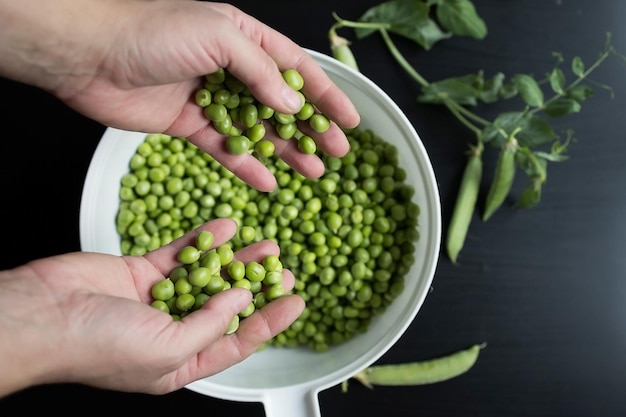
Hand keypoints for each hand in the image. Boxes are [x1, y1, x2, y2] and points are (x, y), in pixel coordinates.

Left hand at [0, 0, 359, 190]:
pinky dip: (246, 165)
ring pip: (258, 129)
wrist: (89, 54)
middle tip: (337, 152)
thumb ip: (260, 71)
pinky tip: (268, 182)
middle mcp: (231, 67)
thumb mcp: (218, 37)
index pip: (296, 68)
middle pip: (281, 102)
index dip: (326, 95)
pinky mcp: (189, 125)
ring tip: (314, 172)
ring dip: (286, 151)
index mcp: (243, 37)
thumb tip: (292, 103)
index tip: (351, 120)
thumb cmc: (153, 33)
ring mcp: (211, 98)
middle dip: (311, 127)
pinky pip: (225, 149)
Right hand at [0, 218, 304, 396]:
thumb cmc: (100, 346)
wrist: (42, 315)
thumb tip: (240, 300)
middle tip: (285, 270)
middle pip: (225, 308)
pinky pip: (180, 254)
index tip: (296, 302)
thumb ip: (210, 325)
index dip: (269, 323)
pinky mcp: (140, 271)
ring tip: (266, 247)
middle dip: (257, 289)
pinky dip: (203, 241)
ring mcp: (156, 300)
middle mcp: (171, 331)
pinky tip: (227, 228)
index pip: (235, 343)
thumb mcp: (167, 349)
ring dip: (235, 262)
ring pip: (207, 277)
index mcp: (179, 362)